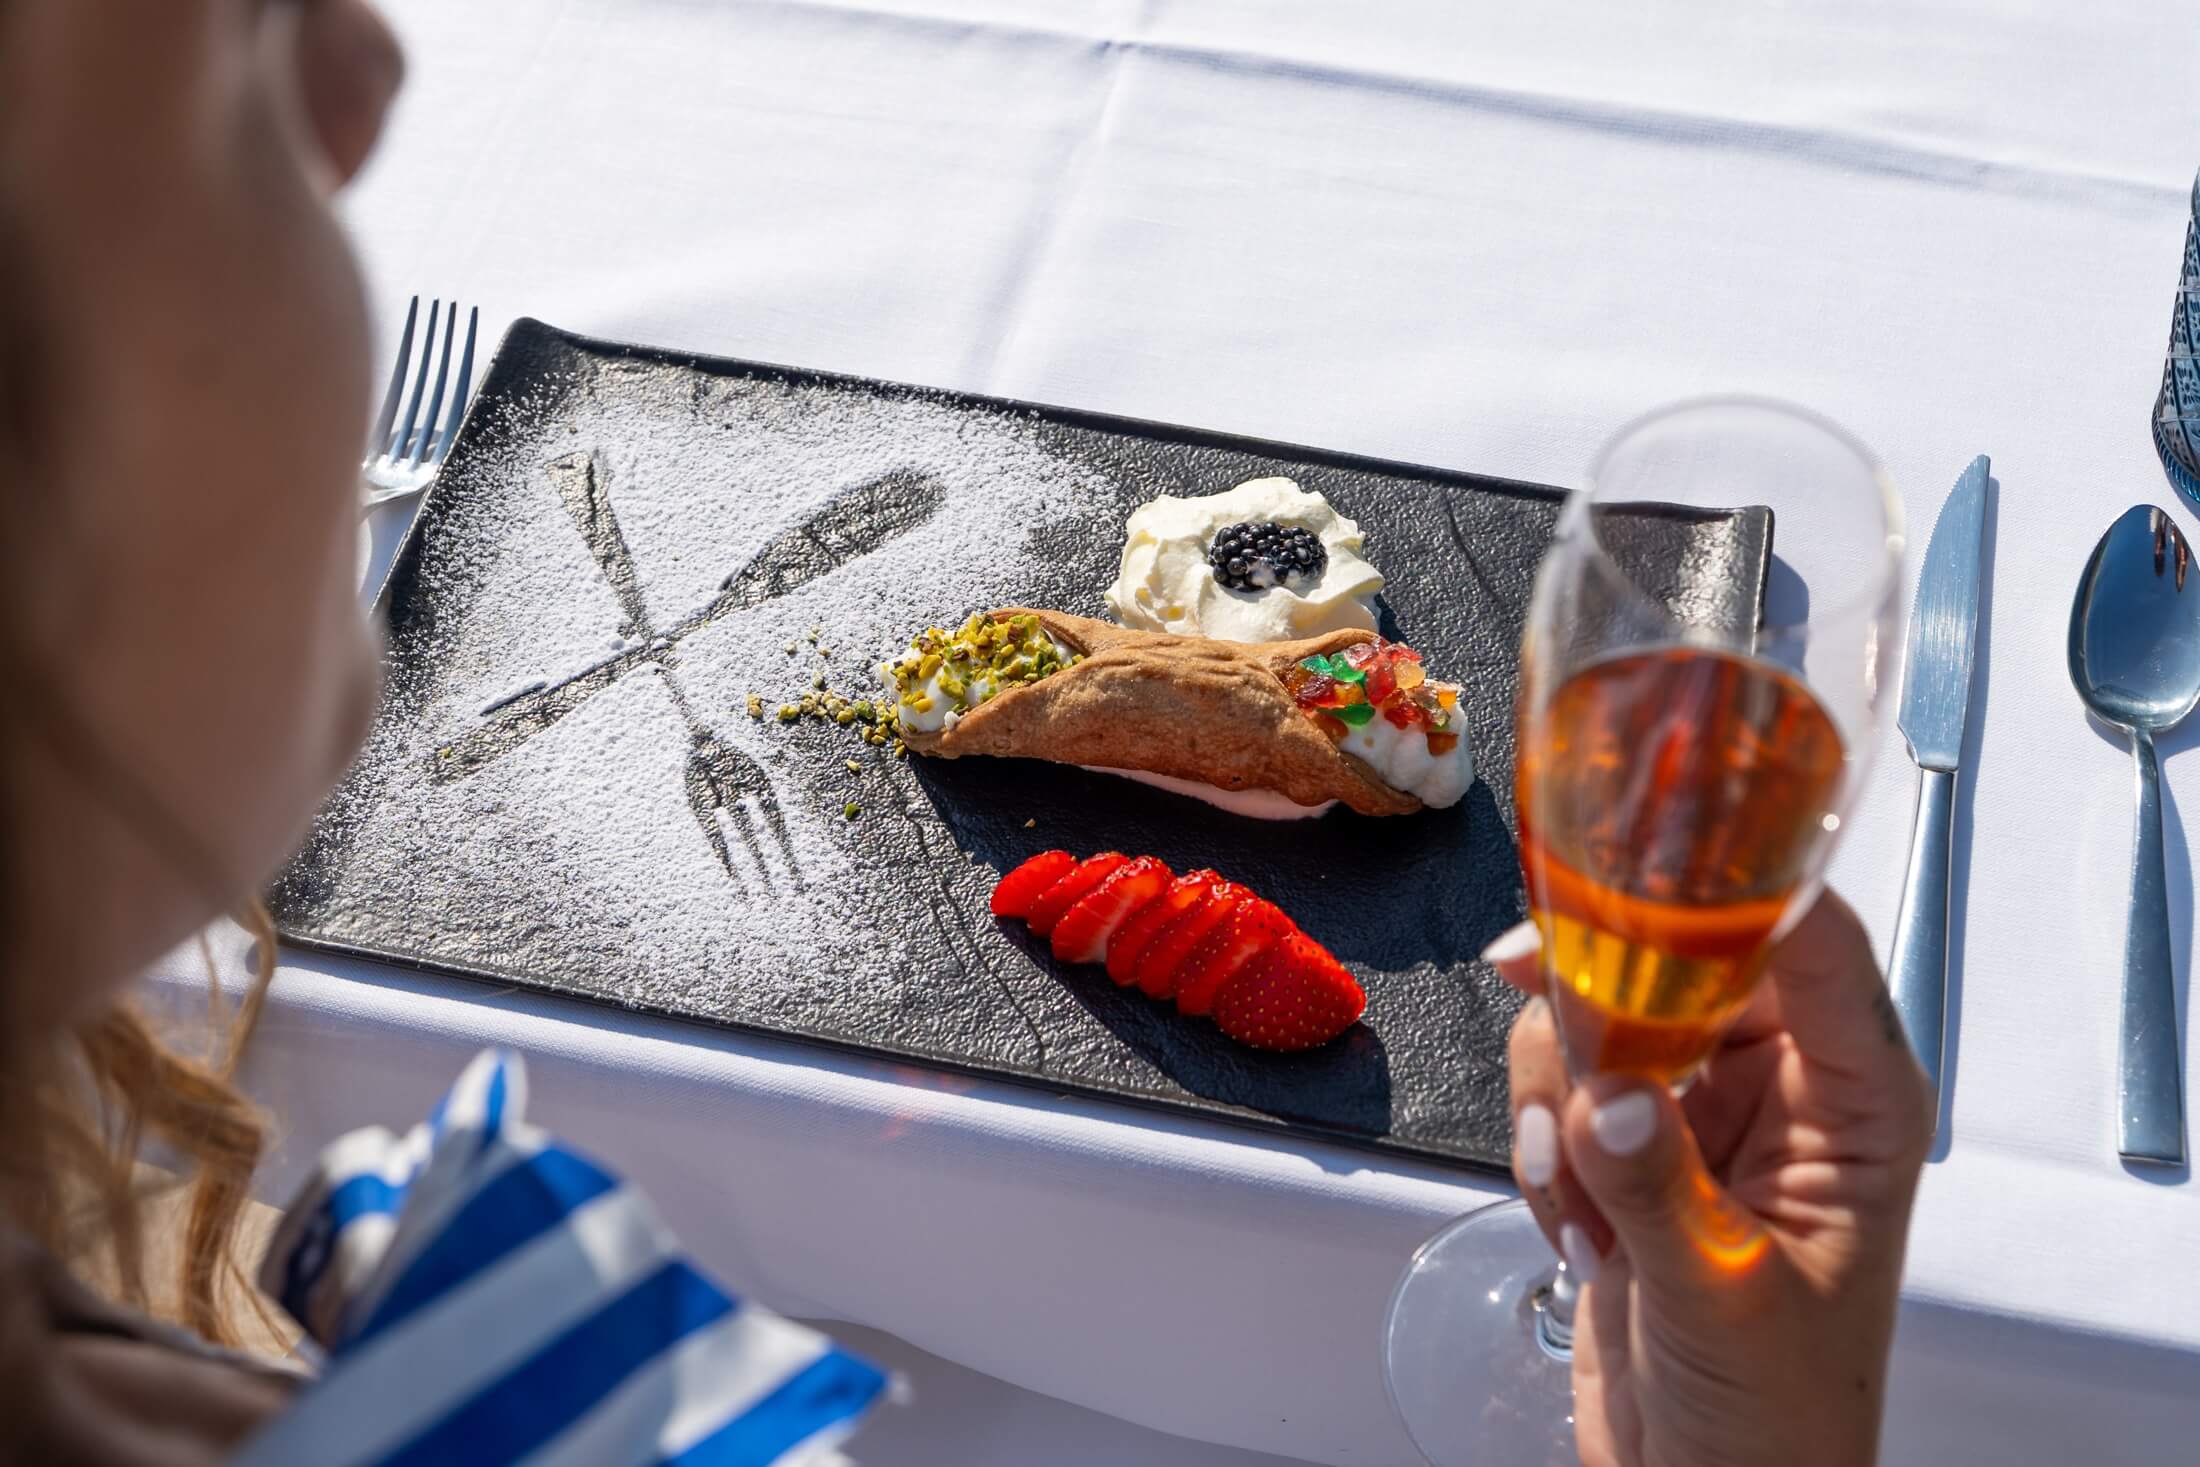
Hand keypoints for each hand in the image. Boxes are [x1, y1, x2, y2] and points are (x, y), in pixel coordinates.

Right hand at [1489, 891, 1931, 1466]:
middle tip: (1555, 1040)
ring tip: (1574, 1195)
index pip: (1809, 939)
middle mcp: (1782, 1084)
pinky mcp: (1634, 1141)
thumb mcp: (1722, 1302)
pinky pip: (1560, 1077)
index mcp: (1854, 1099)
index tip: (1632, 872)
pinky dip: (1540, 1139)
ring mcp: (1701, 1108)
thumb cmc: (1777, 1418)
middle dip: (1599, 999)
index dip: (1728, 888)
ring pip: (1600, 1009)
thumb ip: (1658, 1191)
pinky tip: (1572, 1224)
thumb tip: (1606, 1096)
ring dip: (1557, 1091)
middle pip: (1680, 955)